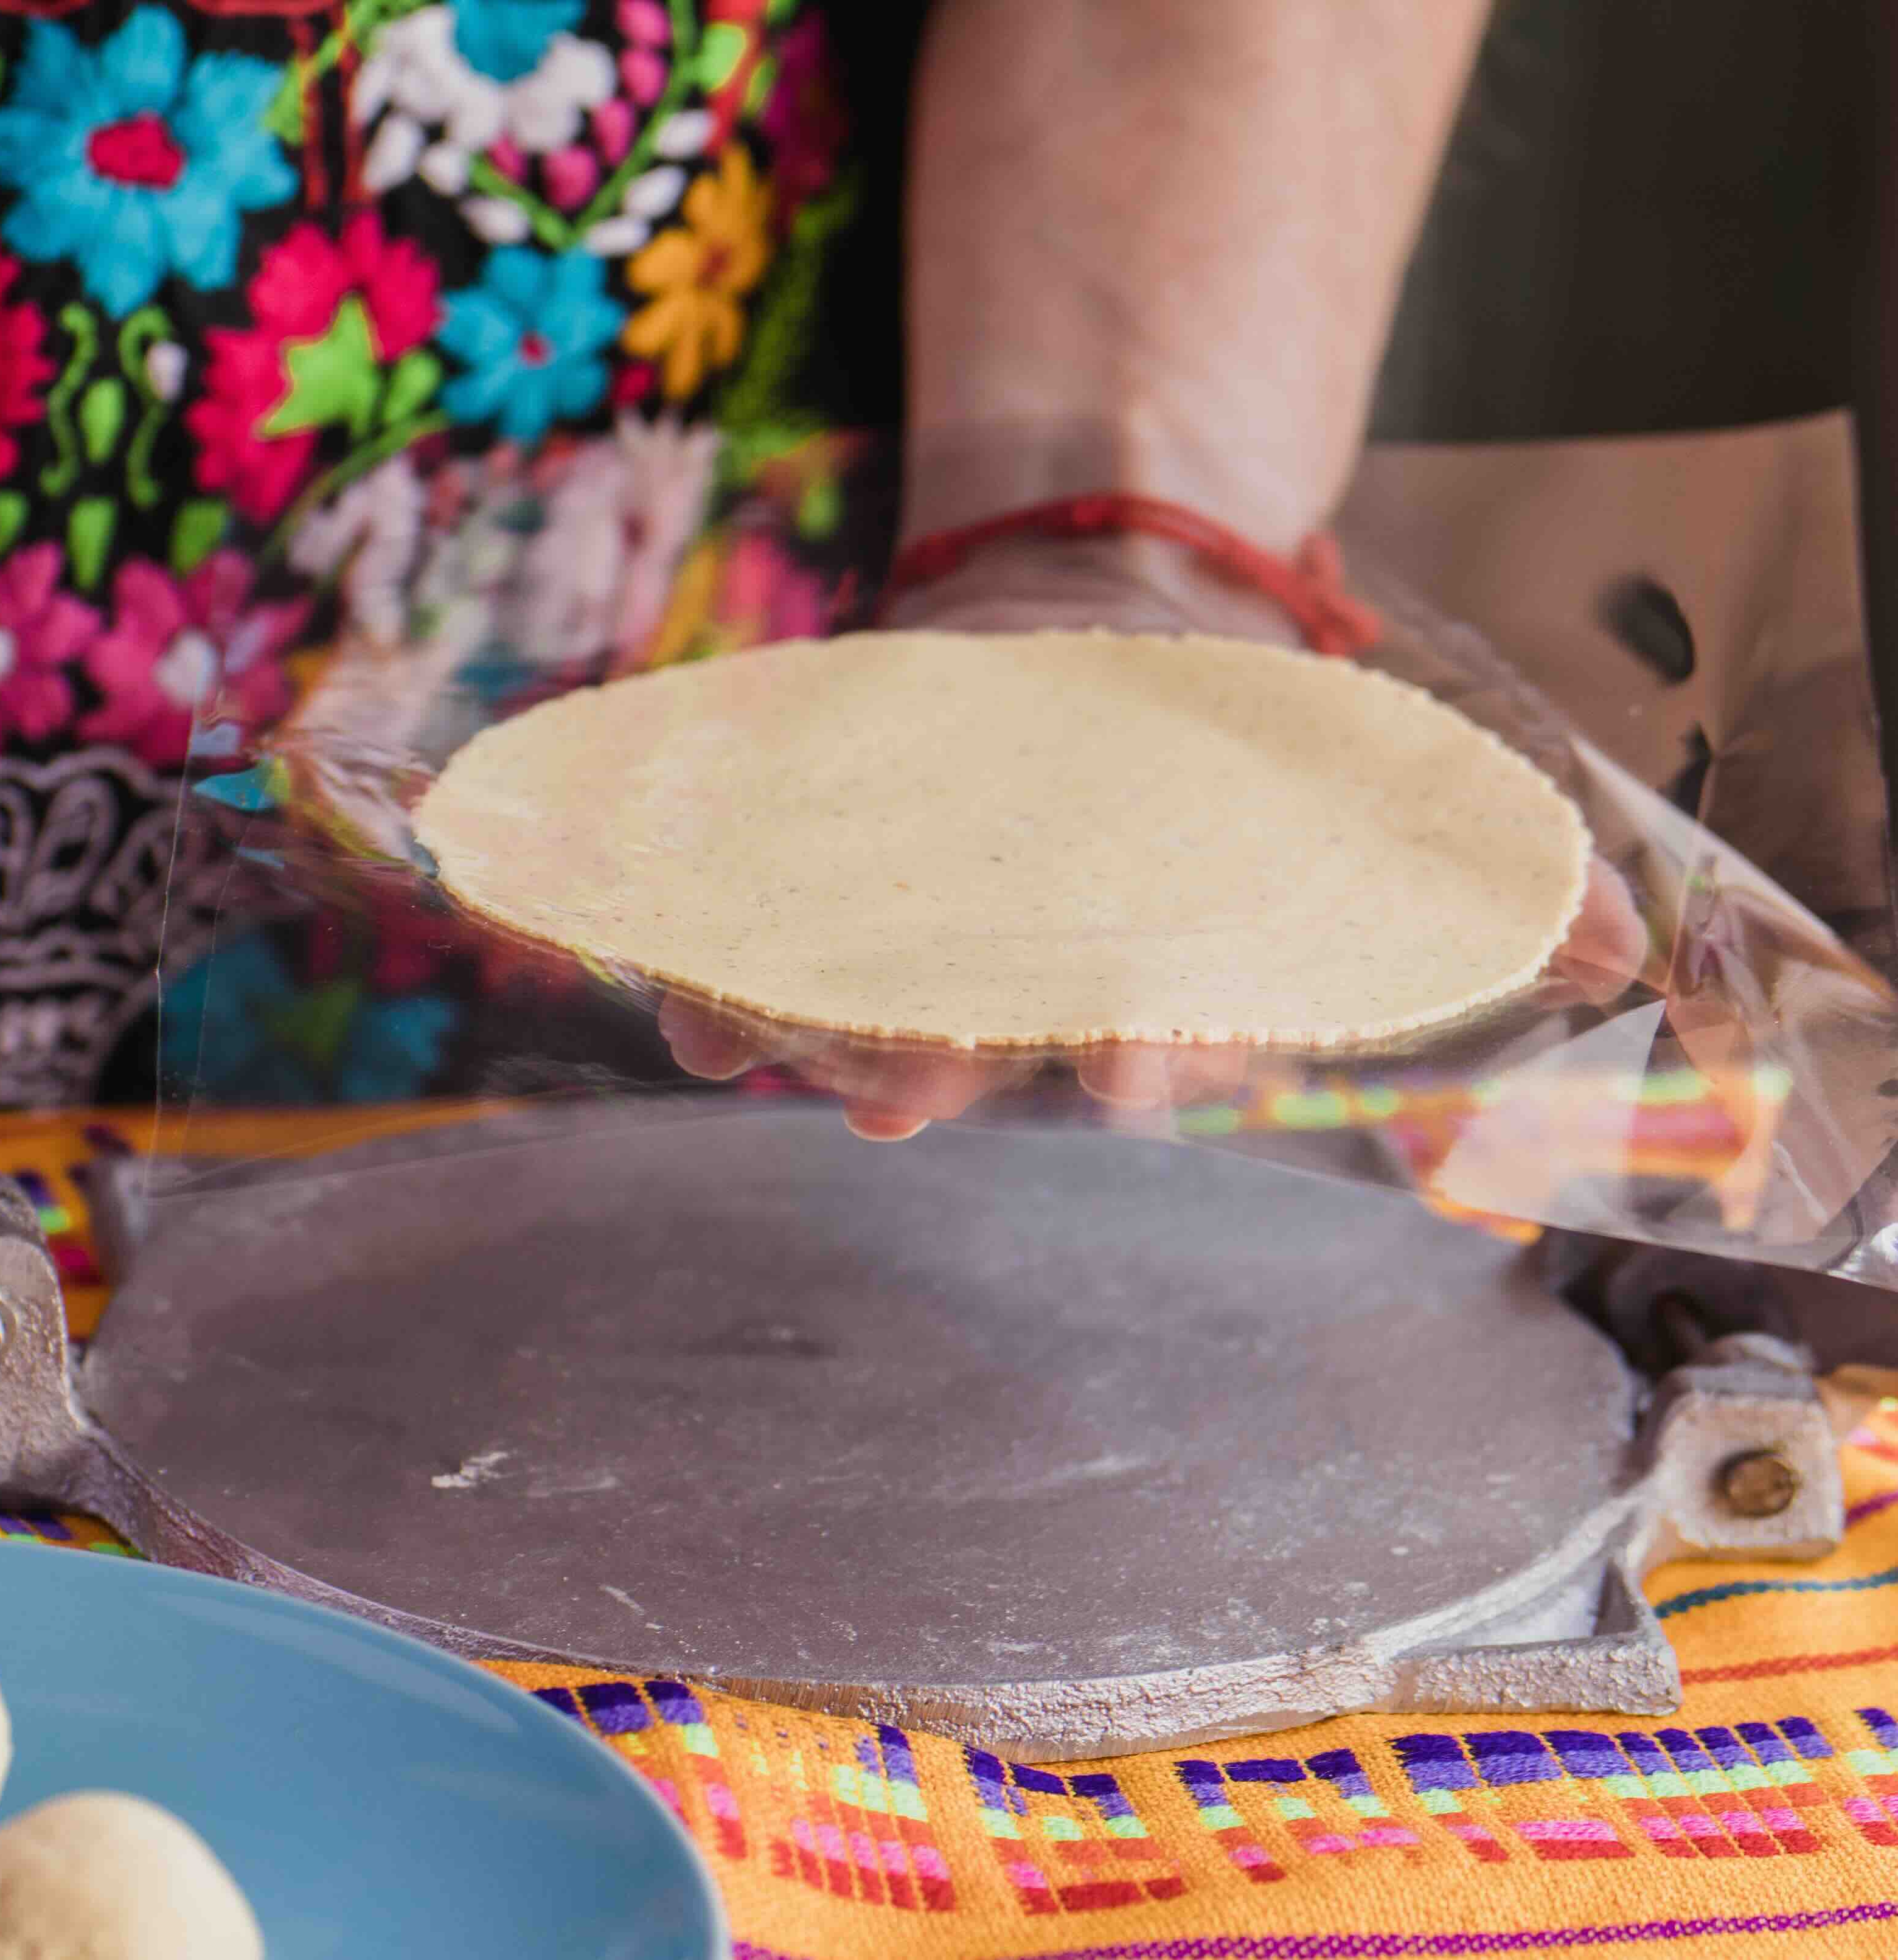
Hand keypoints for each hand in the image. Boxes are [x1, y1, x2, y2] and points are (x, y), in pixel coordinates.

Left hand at [659, 530, 1652, 1135]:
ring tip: (742, 1048)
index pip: (1150, 1023)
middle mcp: (1020, 974)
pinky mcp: (820, 871)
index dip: (1134, 1048)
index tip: (1118, 1070)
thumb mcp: (1362, 764)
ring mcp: (911, 933)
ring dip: (798, 1030)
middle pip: (974, 1036)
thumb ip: (1474, 865)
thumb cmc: (1231, 716)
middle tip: (894, 1092)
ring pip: (848, 1004)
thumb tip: (1609, 956)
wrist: (1100, 596)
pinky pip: (750, 938)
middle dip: (934, 1063)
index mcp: (1149, 961)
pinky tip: (670, 999)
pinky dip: (703, 972)